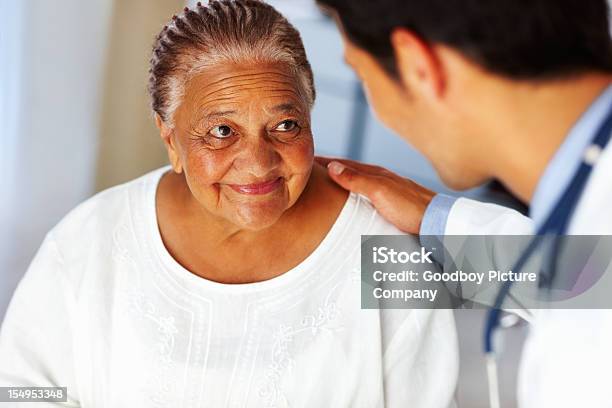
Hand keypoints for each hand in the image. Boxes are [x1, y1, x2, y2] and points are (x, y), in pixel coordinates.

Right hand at [316, 156, 435, 233]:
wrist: (439, 221)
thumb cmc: (411, 208)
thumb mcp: (380, 192)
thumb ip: (356, 179)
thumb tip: (332, 166)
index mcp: (376, 173)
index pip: (342, 163)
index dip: (323, 162)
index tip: (304, 159)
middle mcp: (381, 178)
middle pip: (348, 169)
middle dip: (329, 168)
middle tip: (308, 169)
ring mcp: (387, 189)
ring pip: (357, 180)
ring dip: (340, 179)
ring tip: (325, 181)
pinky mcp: (392, 201)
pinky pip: (365, 191)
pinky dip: (352, 189)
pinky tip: (352, 197)